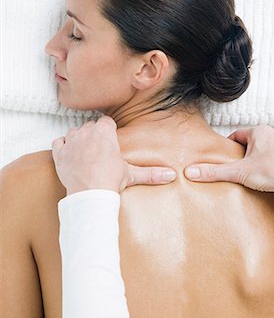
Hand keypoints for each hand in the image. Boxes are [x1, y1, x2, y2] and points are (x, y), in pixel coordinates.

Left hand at [52, 116, 175, 194]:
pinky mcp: (60, 153)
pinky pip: (58, 142)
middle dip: (94, 135)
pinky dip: (62, 146)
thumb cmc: (110, 182)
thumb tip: (171, 175)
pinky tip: (69, 153)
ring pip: (74, 132)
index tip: (111, 141)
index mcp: (104, 132)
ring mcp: (71, 142)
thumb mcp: (131, 174)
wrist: (90, 195)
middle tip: (100, 150)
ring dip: (78, 139)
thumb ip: (151, 173)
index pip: (106, 122)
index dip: (109, 131)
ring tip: (85, 152)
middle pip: (90, 126)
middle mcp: (86, 132)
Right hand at [184, 125, 273, 208]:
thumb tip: (192, 172)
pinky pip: (272, 163)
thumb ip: (214, 172)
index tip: (222, 158)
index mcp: (260, 132)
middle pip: (248, 145)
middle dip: (240, 157)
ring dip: (253, 164)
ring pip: (261, 154)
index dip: (228, 147)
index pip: (237, 135)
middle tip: (234, 169)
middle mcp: (273, 136)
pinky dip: (265, 171)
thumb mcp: (238, 172)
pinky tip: (262, 181)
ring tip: (247, 176)